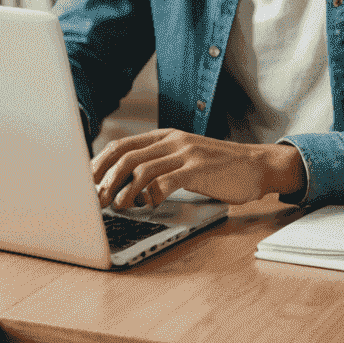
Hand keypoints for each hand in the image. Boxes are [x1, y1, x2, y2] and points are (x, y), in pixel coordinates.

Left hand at [90, 129, 304, 210]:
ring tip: (118, 206)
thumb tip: (125, 184)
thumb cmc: (218, 168)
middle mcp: (172, 141)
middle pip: (126, 155)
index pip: (122, 145)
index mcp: (164, 136)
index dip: (101, 162)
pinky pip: (167, 180)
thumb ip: (159, 164)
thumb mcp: (184, 158)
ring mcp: (186, 153)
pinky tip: (149, 204)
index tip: (87, 181)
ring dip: (125, 189)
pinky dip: (152, 193)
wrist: (257, 165)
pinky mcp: (199, 169)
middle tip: (96, 199)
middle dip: (106, 178)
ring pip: (142, 167)